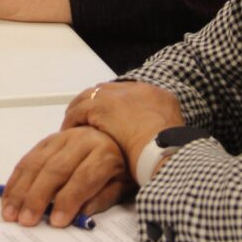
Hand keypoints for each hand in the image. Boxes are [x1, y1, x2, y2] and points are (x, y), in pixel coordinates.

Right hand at [0, 126, 133, 228]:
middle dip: (38, 196)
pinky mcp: (49, 139)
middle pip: (56, 169)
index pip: (84, 177)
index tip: (56, 222)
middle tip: (26, 220)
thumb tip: (81, 216)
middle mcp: (82, 141)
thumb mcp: (121, 185)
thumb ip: (102, 199)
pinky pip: (28, 158)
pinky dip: (16, 179)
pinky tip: (9, 197)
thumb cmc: (120, 168)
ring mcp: (62, 137)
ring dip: (21, 189)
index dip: (69, 199)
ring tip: (10, 213)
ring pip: (37, 162)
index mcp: (104, 153)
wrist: (118, 137)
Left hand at [62, 81, 185, 172]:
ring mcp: (118, 96)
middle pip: (107, 90)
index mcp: (156, 95)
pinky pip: (79, 111)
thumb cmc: (171, 151)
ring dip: (81, 111)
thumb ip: (161, 133)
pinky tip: (68, 132)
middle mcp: (136, 90)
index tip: (107, 115)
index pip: (128, 93)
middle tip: (86, 118)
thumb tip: (154, 142)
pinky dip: (72, 121)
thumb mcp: (173, 137)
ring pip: (90, 97)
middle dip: (95, 103)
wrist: (164, 148)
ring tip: (73, 125)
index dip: (115, 104)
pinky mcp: (101, 106)